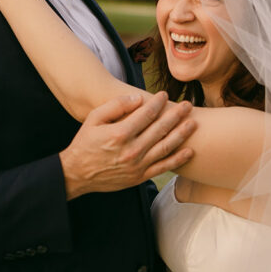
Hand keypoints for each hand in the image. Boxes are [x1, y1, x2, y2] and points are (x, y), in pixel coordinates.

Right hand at [59, 91, 194, 198]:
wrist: (77, 173)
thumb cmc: (85, 142)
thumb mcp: (94, 118)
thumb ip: (116, 105)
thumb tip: (138, 98)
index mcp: (120, 133)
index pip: (146, 114)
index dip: (158, 102)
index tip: (165, 94)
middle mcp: (132, 150)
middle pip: (160, 129)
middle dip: (176, 115)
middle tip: (187, 105)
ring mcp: (137, 165)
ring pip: (166, 147)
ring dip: (182, 134)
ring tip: (193, 123)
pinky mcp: (139, 177)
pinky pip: (163, 167)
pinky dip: (178, 159)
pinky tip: (189, 151)